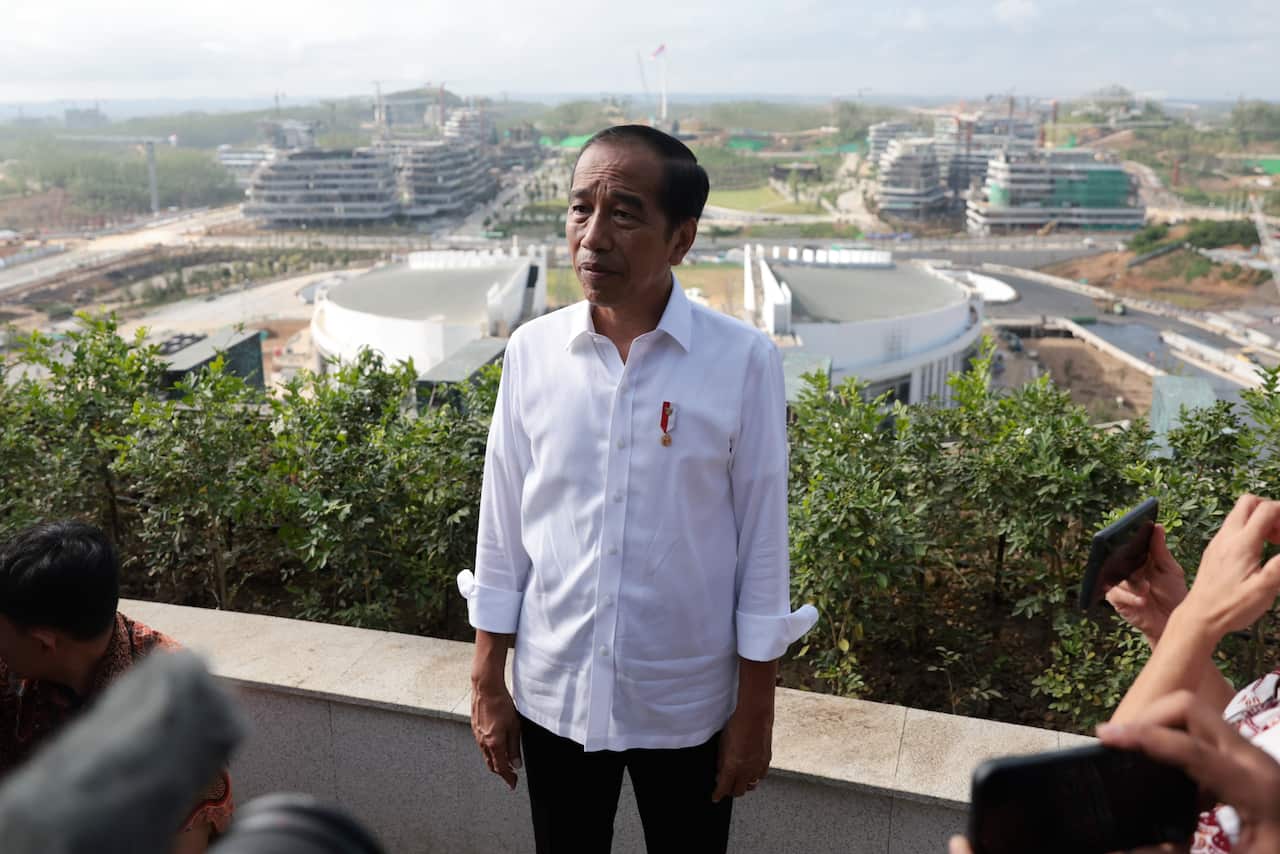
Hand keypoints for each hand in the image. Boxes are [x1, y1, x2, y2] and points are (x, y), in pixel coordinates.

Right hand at [471, 680, 521, 789]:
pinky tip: (496, 745)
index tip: (513, 784)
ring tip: (505, 760)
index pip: (501, 768)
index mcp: (494, 744)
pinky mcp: (475, 728)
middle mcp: (483, 742)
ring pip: (486, 755)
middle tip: (511, 774)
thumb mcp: (514, 727)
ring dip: (495, 761)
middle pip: (492, 765)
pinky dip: (490, 751)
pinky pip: (482, 746)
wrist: (486, 688)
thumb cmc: (502, 704)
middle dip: (501, 772)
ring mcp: (477, 735)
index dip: (508, 778)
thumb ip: (514, 747)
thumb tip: (516, 764)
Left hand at [711, 707, 772, 801]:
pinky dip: (754, 777)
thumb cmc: (736, 726)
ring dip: (744, 785)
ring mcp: (758, 767)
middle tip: (726, 787)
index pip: (724, 788)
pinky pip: (760, 776)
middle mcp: (746, 770)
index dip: (718, 795)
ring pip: (751, 786)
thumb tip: (720, 774)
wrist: (754, 716)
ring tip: (739, 780)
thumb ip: (721, 763)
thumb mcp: (722, 745)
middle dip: (731, 791)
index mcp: (732, 767)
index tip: (715, 797)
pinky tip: (750, 770)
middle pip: (739, 791)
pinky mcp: (766, 761)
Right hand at [1099, 690, 1279, 853]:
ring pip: (1195, 717)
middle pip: (1190, 709)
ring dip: (1160, 729)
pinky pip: (1203, 738)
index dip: (1143, 737)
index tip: (1104, 736)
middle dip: (1149, 719)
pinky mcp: (1249, 765)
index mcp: (1256, 788)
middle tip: (1118, 744)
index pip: (1189, 747)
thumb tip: (1122, 848)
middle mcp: (1256, 761)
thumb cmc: (1278, 853)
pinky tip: (1165, 783)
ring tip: (1133, 757)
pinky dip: (1175, 747)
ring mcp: (1253, 759)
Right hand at [1106, 524, 1187, 644]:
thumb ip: (1160, 550)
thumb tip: (1156, 527)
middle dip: (1125, 559)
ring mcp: (1119, 584)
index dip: (1129, 539)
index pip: (1129, 545)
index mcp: (1138, 559)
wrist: (1172, 622)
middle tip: (1134, 560)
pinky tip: (1142, 600)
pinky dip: (1130, 596)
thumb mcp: (1170, 570)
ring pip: (1116, 577)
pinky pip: (1116, 594)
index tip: (1134, 532)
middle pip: (1117, 558)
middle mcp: (1126, 569)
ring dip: (1132, 583)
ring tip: (1146, 588)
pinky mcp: (1117, 600)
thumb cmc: (1173, 595)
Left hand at [1179, 494, 1279, 638]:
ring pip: (1239, 514)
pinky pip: (1233, 528)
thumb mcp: (1264, 590)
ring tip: (1275, 544)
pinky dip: (1250, 531)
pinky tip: (1259, 552)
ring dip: (1261, 520)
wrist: (1199, 616)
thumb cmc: (1231, 607)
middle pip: (1249, 502)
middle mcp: (1227, 537)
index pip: (1266, 509)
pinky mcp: (1214, 550)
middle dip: (1272, 510)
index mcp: (1241, 543)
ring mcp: (1218, 542)